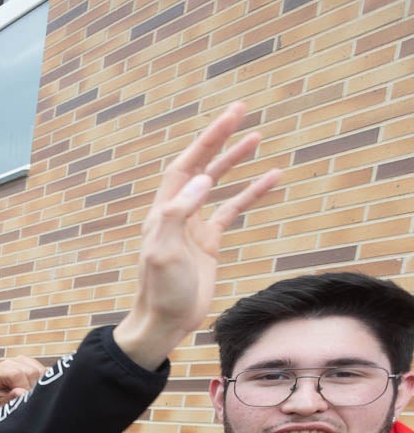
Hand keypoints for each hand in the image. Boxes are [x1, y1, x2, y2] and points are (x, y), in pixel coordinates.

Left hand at [0, 341, 45, 417]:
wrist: (8, 402)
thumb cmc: (1, 406)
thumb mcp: (1, 408)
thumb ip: (9, 401)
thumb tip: (20, 391)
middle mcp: (2, 366)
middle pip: (18, 374)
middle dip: (24, 389)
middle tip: (21, 400)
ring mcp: (15, 361)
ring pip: (33, 372)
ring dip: (34, 386)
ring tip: (24, 393)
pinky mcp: (28, 361)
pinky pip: (42, 371)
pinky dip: (41, 381)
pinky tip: (33, 385)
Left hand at [115, 101, 282, 368]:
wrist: (165, 321)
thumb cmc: (161, 290)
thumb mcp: (163, 252)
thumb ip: (177, 214)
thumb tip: (201, 179)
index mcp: (164, 211)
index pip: (186, 165)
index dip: (207, 140)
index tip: (231, 117)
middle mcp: (177, 213)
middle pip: (200, 166)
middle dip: (220, 139)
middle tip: (242, 112)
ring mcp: (194, 227)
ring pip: (217, 185)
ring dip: (235, 161)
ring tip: (258, 138)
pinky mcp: (209, 243)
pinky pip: (231, 210)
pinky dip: (250, 194)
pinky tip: (270, 179)